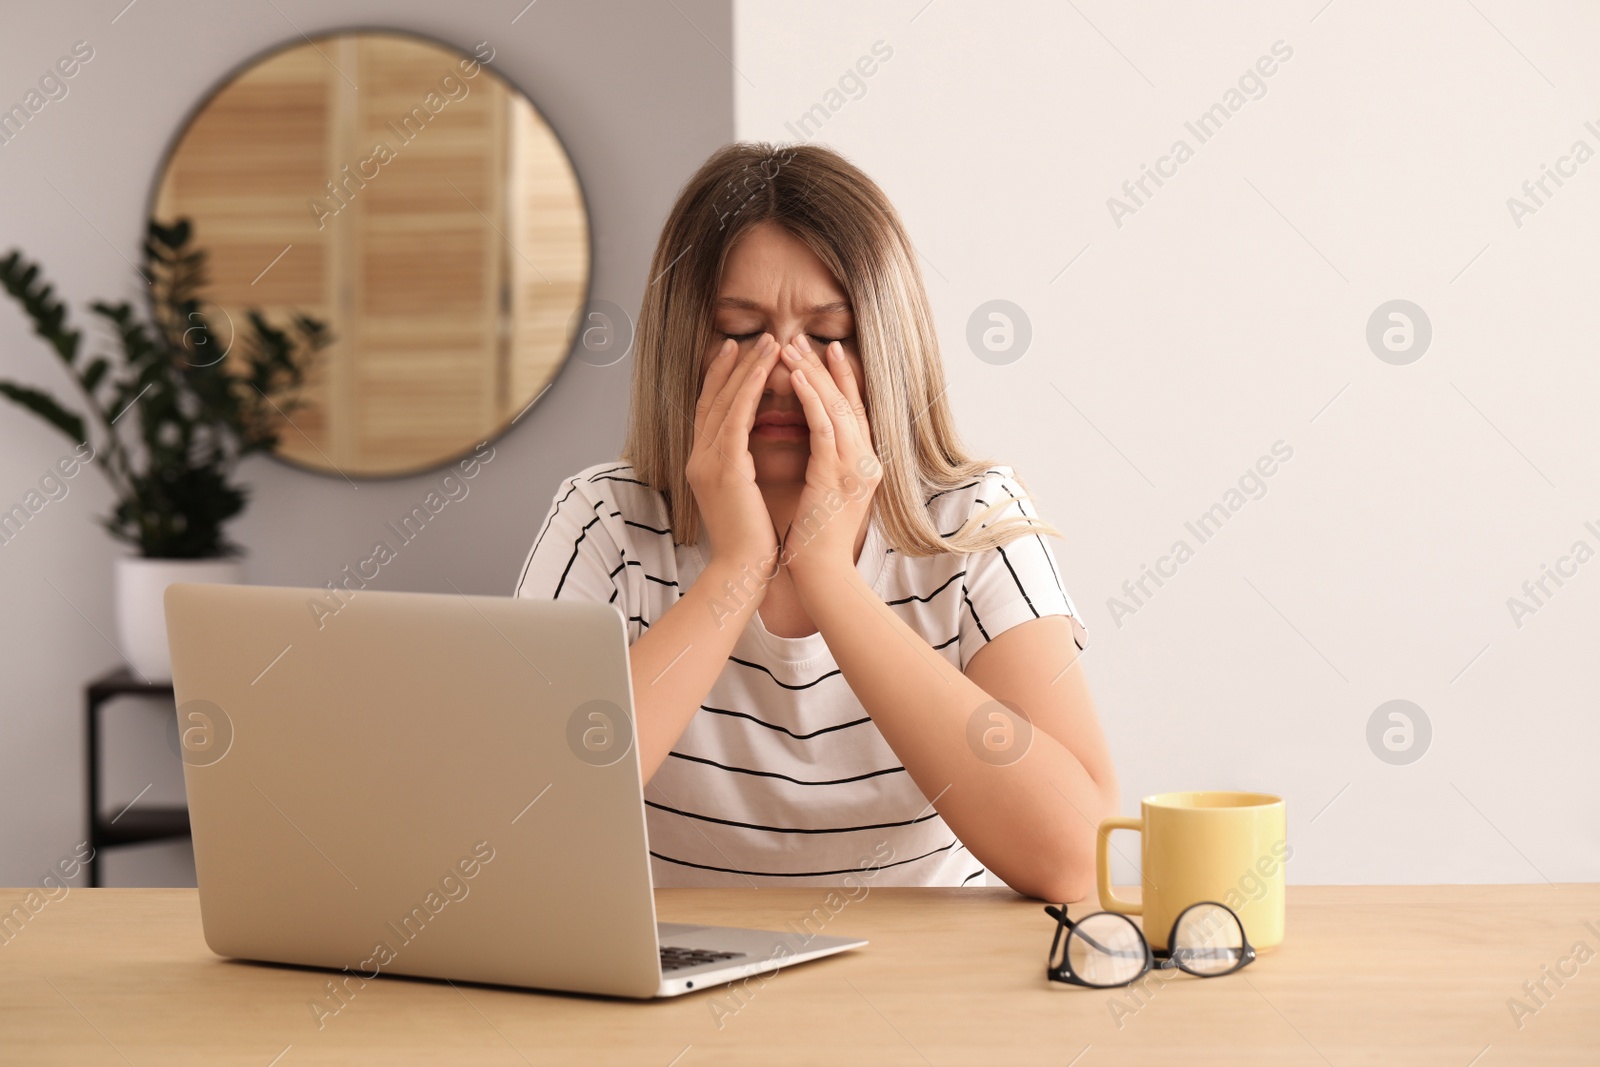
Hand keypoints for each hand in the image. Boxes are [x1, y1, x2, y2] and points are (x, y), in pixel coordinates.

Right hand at [686, 333, 781, 579]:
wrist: (743, 570)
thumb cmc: (750, 540)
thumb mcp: (741, 495)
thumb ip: (739, 468)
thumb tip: (749, 451)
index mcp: (703, 465)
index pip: (710, 412)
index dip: (722, 380)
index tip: (737, 353)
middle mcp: (699, 459)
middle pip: (713, 400)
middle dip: (734, 366)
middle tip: (753, 337)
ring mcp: (708, 463)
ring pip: (726, 403)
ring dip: (748, 369)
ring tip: (769, 342)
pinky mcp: (725, 469)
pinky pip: (736, 419)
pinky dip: (750, 391)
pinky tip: (766, 369)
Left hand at [777, 331, 881, 581]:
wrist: (820, 572)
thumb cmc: (815, 540)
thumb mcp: (826, 494)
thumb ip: (826, 466)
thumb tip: (814, 444)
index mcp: (865, 465)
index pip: (853, 411)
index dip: (840, 379)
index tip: (824, 352)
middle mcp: (867, 461)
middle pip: (848, 402)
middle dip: (823, 368)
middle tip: (801, 338)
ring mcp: (855, 466)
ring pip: (836, 406)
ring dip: (811, 373)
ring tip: (789, 347)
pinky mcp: (836, 474)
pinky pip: (824, 425)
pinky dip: (810, 397)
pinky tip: (793, 376)